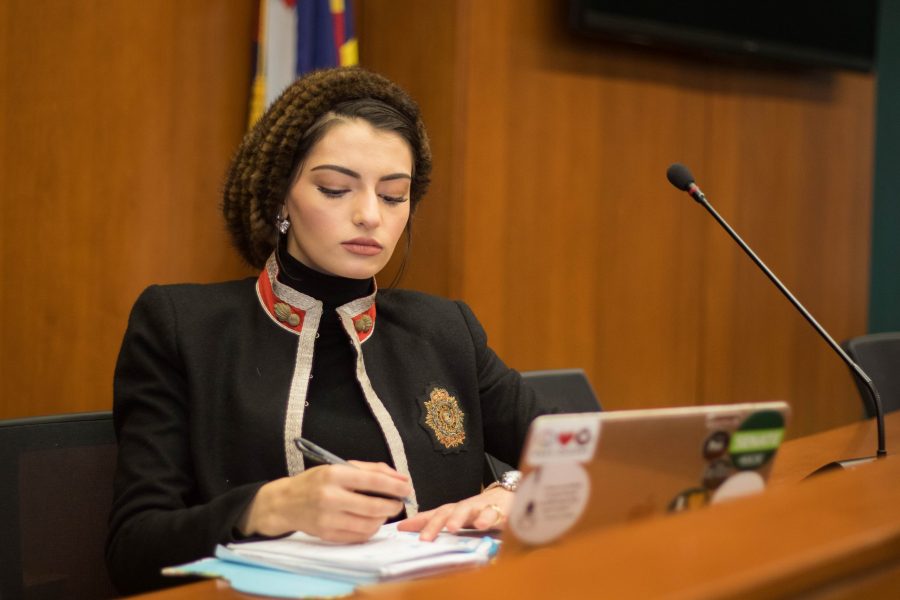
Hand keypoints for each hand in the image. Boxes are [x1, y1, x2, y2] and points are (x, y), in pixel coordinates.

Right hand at [238, 461, 411, 542]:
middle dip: (393, 505)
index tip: (407, 487)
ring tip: (384, 510)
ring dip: (383, 518)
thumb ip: (373, 470)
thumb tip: (401, 478)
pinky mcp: (328, 534)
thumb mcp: (341, 467)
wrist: (286, 502)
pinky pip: (359, 536)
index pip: (373, 481)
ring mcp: (328, 519)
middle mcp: (330, 497)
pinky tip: (371, 520)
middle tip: (399, 502)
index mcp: (334, 475)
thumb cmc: (317, 481)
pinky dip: (371, 528)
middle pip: (374, 507)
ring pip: (369, 524)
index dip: (395, 486)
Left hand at [396, 486, 513, 540]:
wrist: (510, 495)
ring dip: (458, 518)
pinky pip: (492, 513)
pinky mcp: (499, 509)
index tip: (401, 528)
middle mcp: (464, 508)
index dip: (418, 521)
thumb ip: (440, 523)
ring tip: (451, 528)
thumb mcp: (460, 518)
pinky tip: (481, 524)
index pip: (433, 514)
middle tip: (424, 538)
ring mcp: (481, 507)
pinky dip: (486, 518)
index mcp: (454, 511)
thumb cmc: (480, 510)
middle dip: (434, 524)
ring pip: (466, 510)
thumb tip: (411, 532)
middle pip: (446, 512)